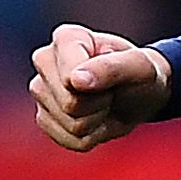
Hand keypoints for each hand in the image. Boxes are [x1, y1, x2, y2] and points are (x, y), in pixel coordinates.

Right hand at [29, 24, 173, 152]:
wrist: (138, 94)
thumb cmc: (139, 73)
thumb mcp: (140, 67)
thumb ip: (111, 68)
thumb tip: (74, 80)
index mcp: (66, 38)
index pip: (70, 78)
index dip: (100, 87)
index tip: (115, 77)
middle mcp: (45, 60)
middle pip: (70, 104)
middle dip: (99, 104)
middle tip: (111, 91)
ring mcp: (40, 90)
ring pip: (72, 126)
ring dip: (98, 122)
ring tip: (104, 102)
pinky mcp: (43, 118)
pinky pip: (70, 141)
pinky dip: (92, 137)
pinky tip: (96, 119)